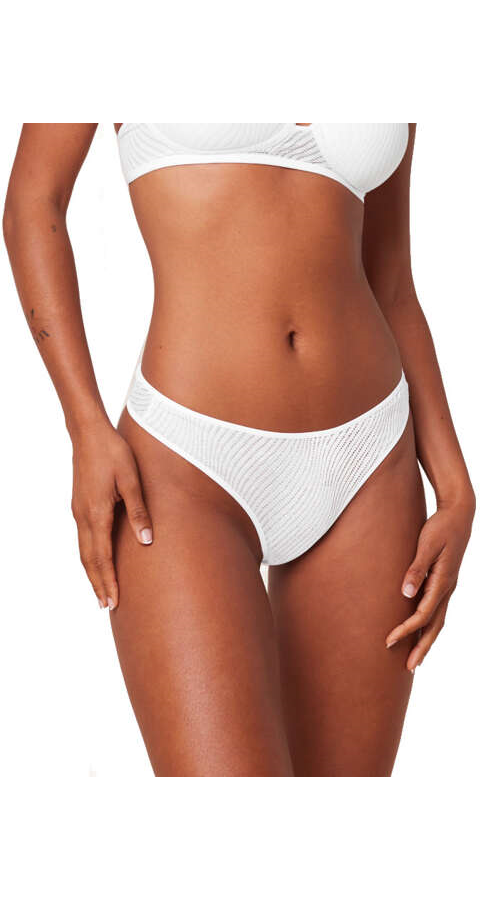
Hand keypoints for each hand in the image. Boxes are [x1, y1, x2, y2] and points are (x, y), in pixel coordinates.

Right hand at [71, 423, 152, 609]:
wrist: (88, 433)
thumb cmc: (113, 452)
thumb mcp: (132, 479)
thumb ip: (139, 510)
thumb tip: (146, 540)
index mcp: (97, 513)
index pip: (102, 556)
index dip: (108, 580)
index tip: (113, 600)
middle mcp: (83, 516)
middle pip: (89, 559)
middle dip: (98, 584)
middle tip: (107, 606)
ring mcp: (78, 511)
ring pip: (83, 551)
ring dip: (92, 573)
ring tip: (101, 591)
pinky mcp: (79, 506)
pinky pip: (83, 539)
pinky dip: (89, 557)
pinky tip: (97, 561)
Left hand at [385, 496, 474, 670]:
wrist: (459, 515)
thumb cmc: (441, 527)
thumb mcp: (427, 544)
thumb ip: (416, 568)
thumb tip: (406, 593)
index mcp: (443, 582)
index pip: (422, 615)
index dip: (406, 630)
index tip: (388, 641)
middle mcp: (447, 588)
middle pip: (434, 626)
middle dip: (422, 648)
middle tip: (409, 668)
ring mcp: (448, 587)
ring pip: (438, 621)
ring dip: (426, 641)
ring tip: (415, 658)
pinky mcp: (444, 582)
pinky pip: (437, 611)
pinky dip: (429, 626)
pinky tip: (419, 632)